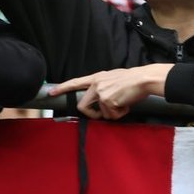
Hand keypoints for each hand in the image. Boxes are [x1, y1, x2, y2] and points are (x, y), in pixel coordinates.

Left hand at [49, 66, 164, 119]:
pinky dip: (120, 113)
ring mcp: (101, 93)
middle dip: (93, 115)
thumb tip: (103, 101)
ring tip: (124, 104)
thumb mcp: (114, 78)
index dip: (62, 88)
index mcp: (97, 78)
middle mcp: (96, 85)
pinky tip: (126, 104)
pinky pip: (112, 115)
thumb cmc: (133, 79)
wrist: (143, 79)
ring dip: (114, 113)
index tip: (51, 92)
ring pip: (101, 114)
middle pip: (82, 106)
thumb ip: (104, 86)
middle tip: (104, 115)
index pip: (76, 82)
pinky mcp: (108, 101)